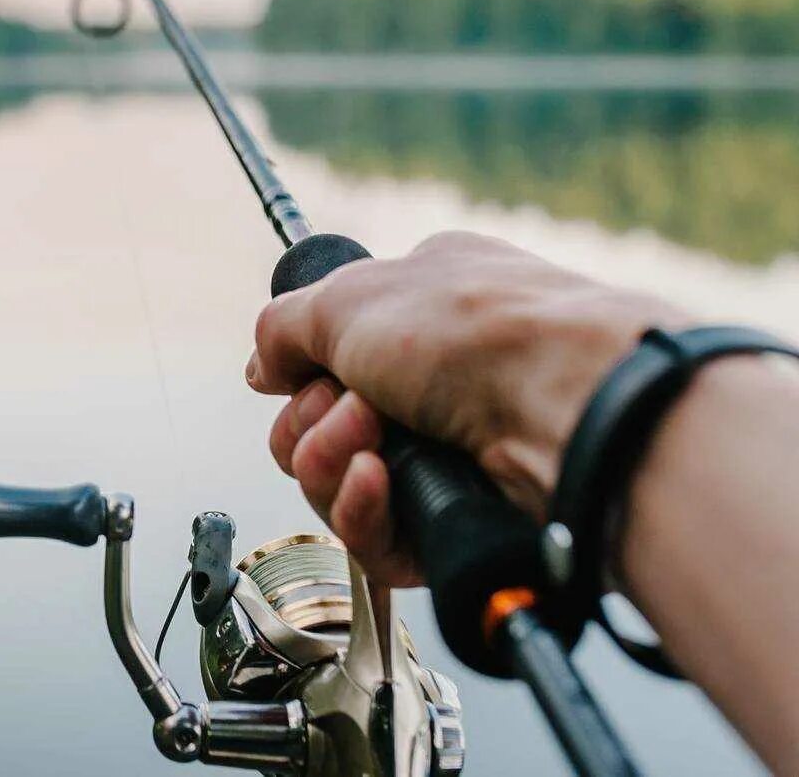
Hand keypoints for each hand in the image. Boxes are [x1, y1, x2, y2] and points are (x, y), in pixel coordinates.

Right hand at [246, 231, 684, 584]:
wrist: (569, 406)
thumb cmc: (476, 331)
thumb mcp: (350, 295)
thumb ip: (283, 327)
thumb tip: (263, 369)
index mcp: (422, 309)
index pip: (330, 354)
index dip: (303, 371)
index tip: (301, 372)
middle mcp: (436, 382)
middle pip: (318, 426)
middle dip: (311, 421)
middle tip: (350, 407)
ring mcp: (449, 455)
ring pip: (336, 485)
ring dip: (329, 461)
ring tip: (371, 442)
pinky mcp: (454, 524)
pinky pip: (371, 538)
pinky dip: (360, 510)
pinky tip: (378, 482)